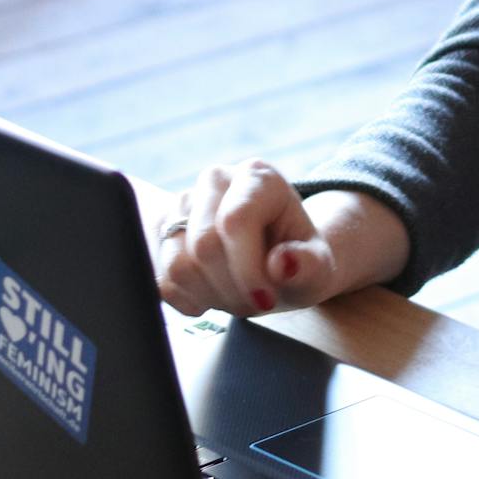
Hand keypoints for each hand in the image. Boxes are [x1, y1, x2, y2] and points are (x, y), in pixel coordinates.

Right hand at [154, 160, 349, 317]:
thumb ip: (309, 266)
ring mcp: (182, 203)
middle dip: (232, 288)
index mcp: (259, 177)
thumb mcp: (318, 268)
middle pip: (203, 247)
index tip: (266, 300)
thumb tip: (283, 264)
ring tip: (237, 294)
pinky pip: (161, 279)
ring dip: (210, 296)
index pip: (236, 221)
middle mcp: (216, 180)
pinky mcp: (161, 231)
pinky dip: (189, 299)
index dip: (247, 269)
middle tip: (256, 299)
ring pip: (177, 265)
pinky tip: (214, 293)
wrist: (275, 259)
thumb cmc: (298, 260)